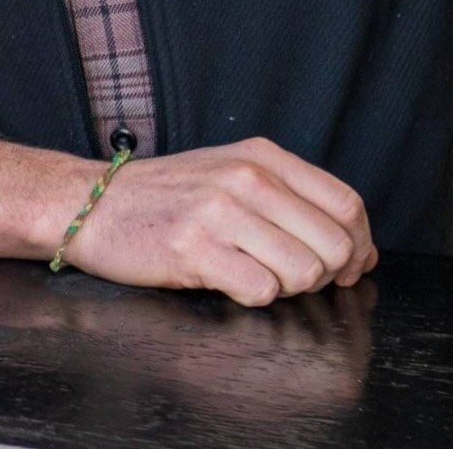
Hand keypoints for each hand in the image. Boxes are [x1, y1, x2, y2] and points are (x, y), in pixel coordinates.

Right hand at [62, 137, 376, 305]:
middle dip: (326, 275)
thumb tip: (357, 250)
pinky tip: (228, 280)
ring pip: (302, 272)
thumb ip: (292, 201)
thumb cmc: (168, 197)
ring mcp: (219, 212)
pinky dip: (252, 295)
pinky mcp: (193, 248)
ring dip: (286, 287)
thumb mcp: (233, 174)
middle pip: (333, 244)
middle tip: (295, 278)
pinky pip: (260, 289)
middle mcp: (246, 178)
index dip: (359, 245)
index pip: (346, 204)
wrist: (93, 204)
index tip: (350, 266)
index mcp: (262, 157)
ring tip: (254, 274)